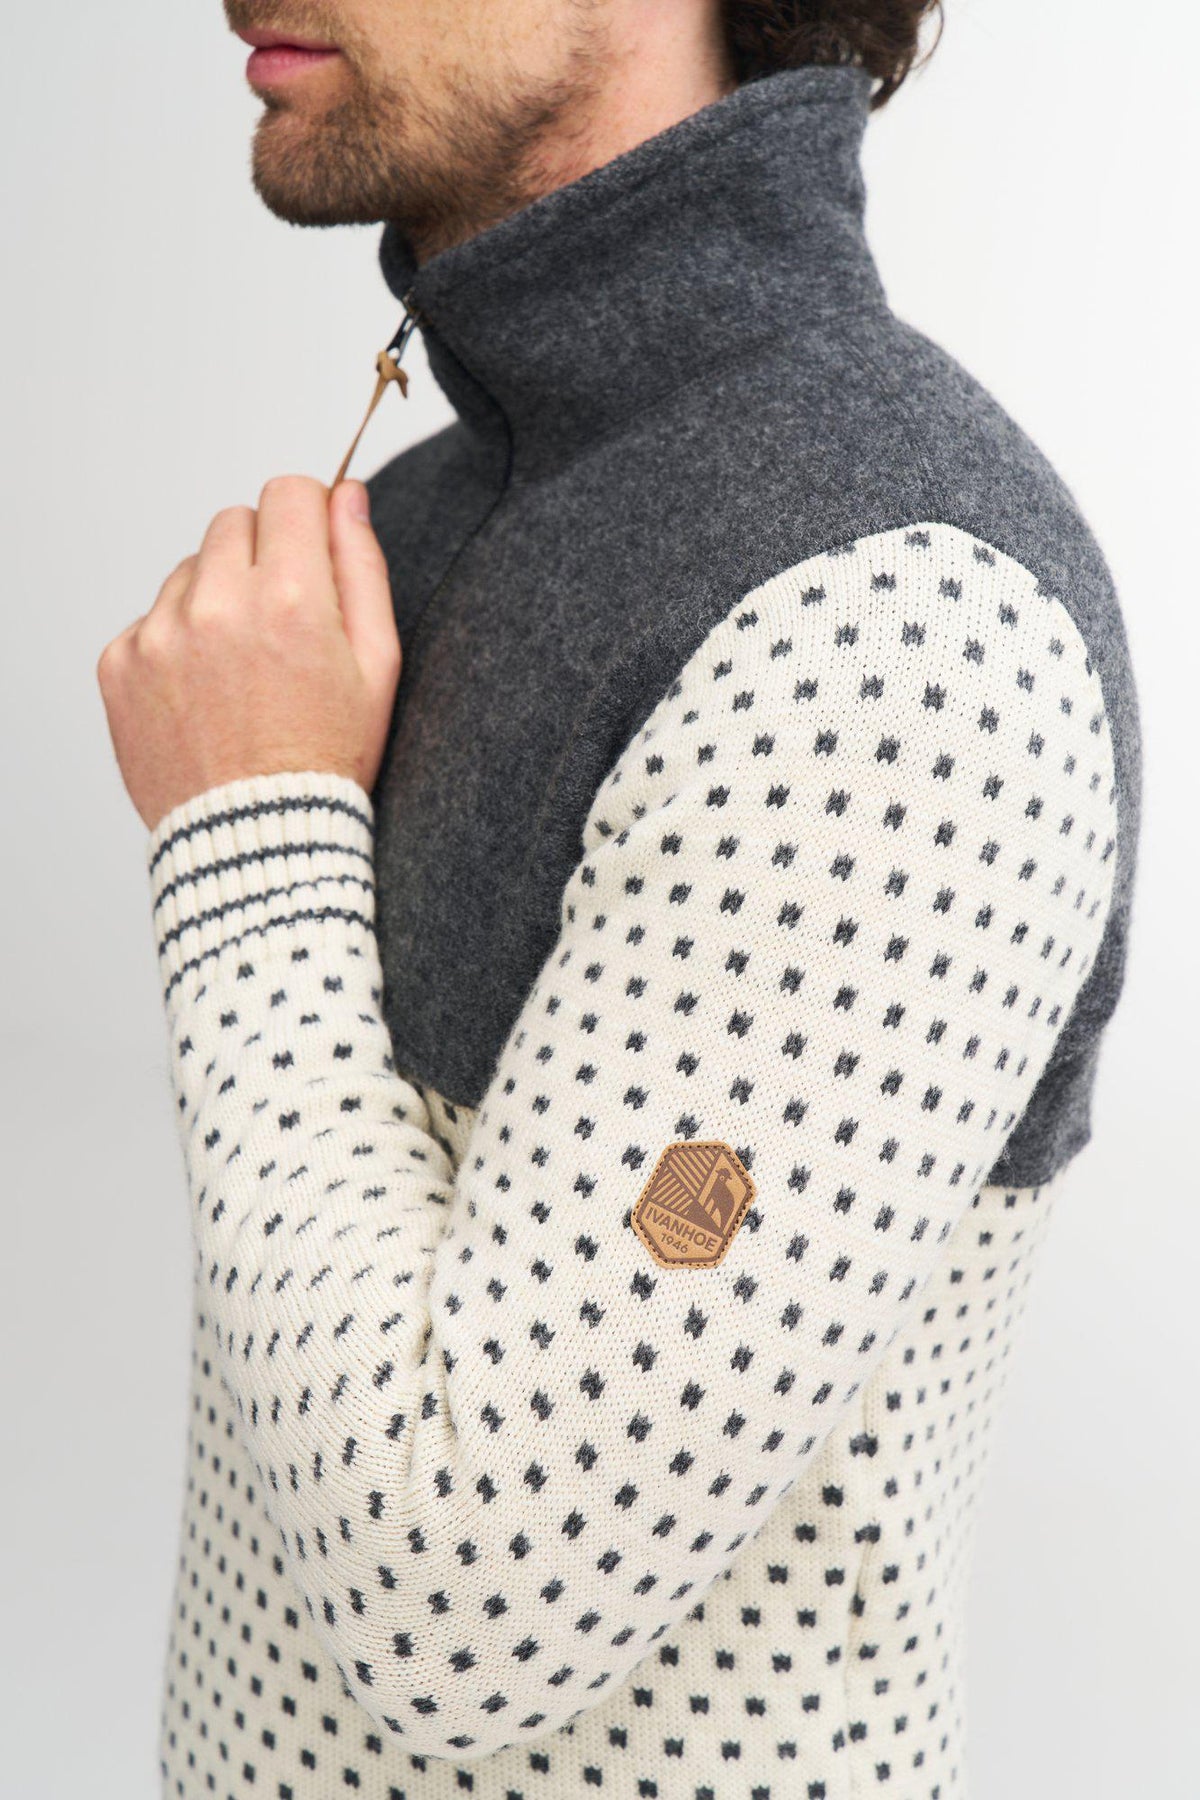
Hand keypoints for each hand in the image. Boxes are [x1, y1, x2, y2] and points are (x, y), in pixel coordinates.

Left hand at [97, 475, 400, 833]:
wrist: (257, 841)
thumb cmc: (328, 759)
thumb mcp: (377, 665)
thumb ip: (363, 566)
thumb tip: (347, 494)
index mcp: (292, 598)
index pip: (288, 493)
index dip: (308, 518)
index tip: (311, 553)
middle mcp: (219, 605)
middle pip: (234, 522)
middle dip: (261, 558)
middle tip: (279, 626)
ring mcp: (160, 634)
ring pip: (190, 571)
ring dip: (215, 601)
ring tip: (241, 671)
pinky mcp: (120, 664)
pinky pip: (149, 620)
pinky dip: (175, 645)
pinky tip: (204, 694)